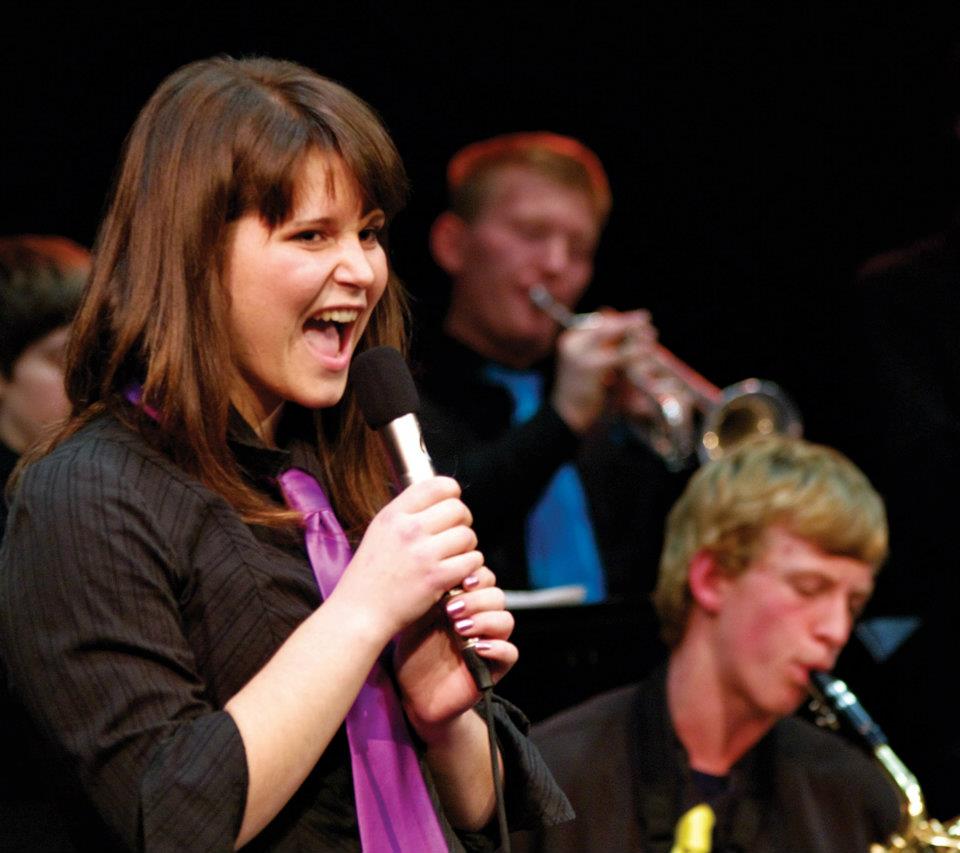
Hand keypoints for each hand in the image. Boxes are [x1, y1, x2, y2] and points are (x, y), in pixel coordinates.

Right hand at [330, 477, 483, 644]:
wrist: (359, 612)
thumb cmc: (370, 575)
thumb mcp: (380, 532)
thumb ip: (407, 514)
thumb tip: (440, 499)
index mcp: (393, 514)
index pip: (437, 485)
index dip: (452, 494)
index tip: (450, 508)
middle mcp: (408, 529)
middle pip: (458, 509)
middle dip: (463, 522)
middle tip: (455, 536)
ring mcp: (423, 554)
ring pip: (468, 536)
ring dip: (467, 547)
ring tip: (454, 556)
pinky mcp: (436, 577)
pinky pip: (471, 561)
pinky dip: (470, 568)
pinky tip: (457, 573)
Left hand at [393, 567, 516, 742]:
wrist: (413, 694)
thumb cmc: (413, 653)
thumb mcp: (416, 620)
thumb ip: (429, 596)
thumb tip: (434, 567)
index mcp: (464, 602)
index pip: (483, 577)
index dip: (474, 575)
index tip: (456, 580)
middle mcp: (480, 619)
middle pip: (496, 595)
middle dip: (476, 598)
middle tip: (451, 609)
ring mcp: (489, 643)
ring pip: (505, 620)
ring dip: (485, 619)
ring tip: (459, 628)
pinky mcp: (494, 668)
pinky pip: (510, 652)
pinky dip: (497, 647)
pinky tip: (475, 647)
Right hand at [551, 308, 656, 432]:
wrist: (570, 416)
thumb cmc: (584, 392)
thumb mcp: (591, 364)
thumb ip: (604, 346)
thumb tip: (624, 326)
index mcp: (571, 339)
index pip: (600, 321)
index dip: (622, 319)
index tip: (640, 319)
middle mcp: (573, 342)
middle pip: (607, 324)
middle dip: (630, 323)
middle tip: (649, 323)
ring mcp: (580, 353)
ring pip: (615, 336)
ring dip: (635, 335)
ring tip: (652, 337)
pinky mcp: (591, 366)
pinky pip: (620, 355)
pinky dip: (636, 352)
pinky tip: (648, 352)